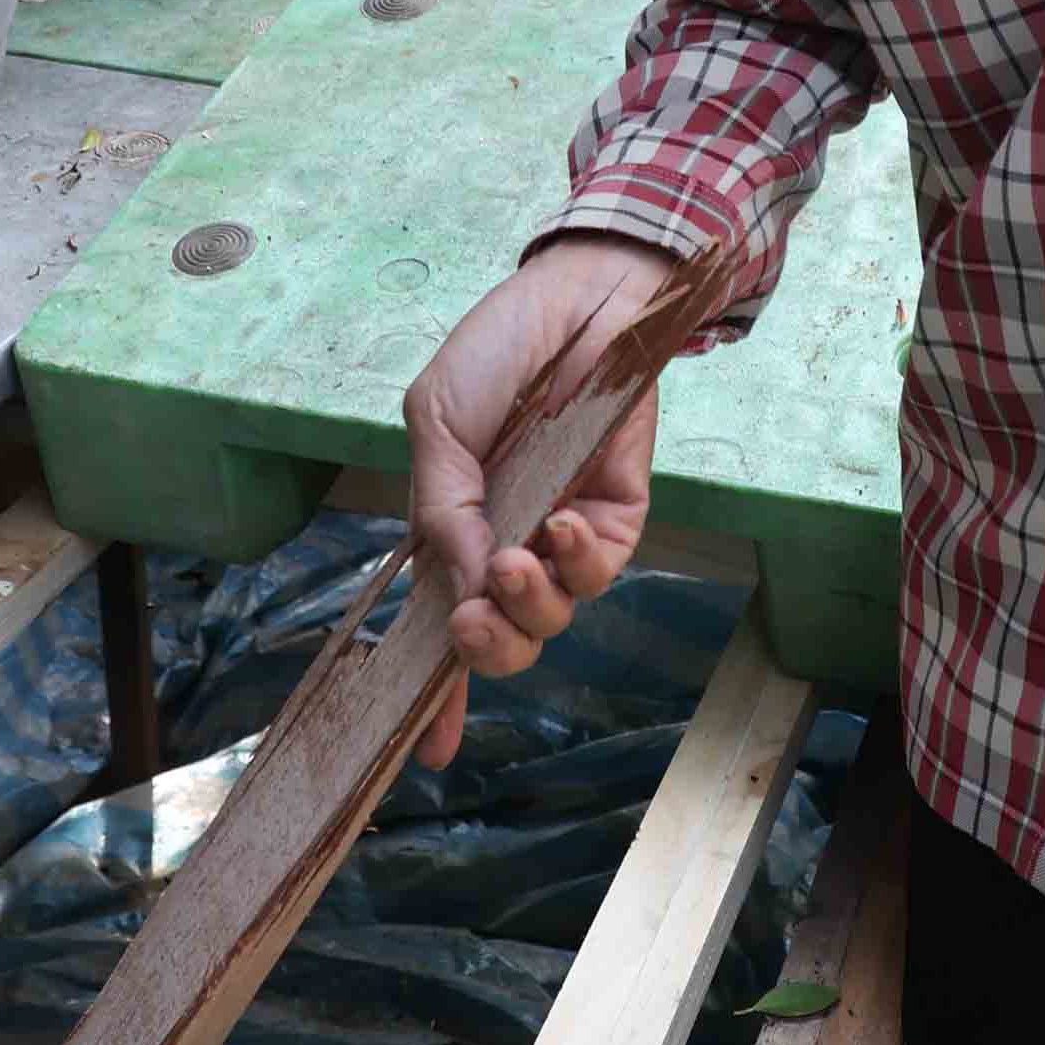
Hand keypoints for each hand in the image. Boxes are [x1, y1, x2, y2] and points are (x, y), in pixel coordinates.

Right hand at [400, 235, 674, 765]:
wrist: (581, 293)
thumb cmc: (499, 348)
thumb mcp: (438, 419)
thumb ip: (443, 506)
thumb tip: (456, 591)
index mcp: (455, 528)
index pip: (441, 622)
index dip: (436, 691)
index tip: (424, 750)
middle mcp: (509, 544)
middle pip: (501, 640)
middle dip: (484, 652)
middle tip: (471, 623)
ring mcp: (565, 535)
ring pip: (550, 617)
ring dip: (527, 604)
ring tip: (514, 557)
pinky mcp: (620, 517)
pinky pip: (600, 569)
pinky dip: (577, 559)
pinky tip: (563, 524)